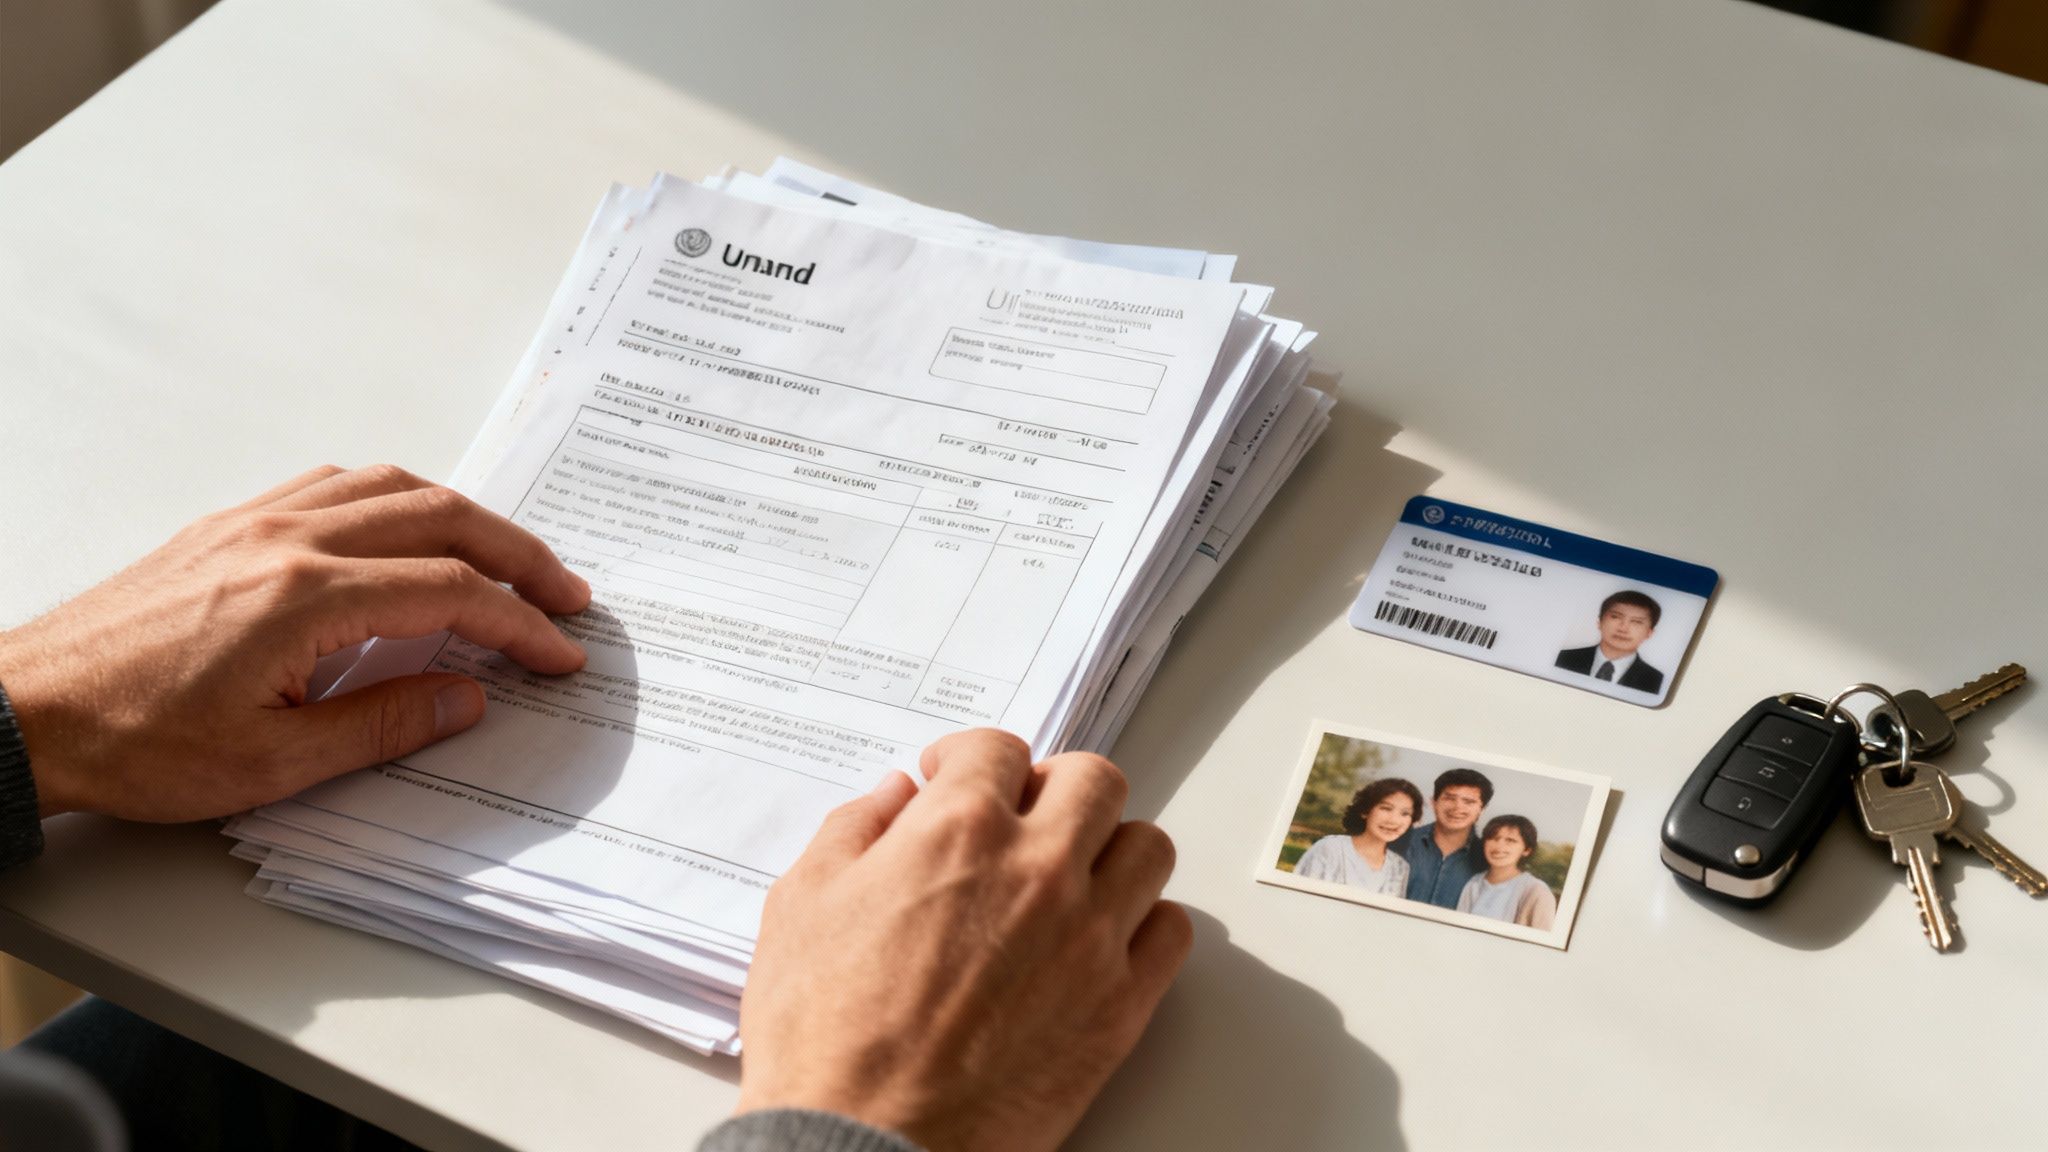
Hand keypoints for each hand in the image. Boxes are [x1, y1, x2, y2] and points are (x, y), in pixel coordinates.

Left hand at [0, 465, 589, 821]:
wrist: (26, 713)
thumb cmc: (136, 744)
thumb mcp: (274, 763)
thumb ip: (385, 723)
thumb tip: (468, 697)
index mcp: (307, 598)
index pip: (452, 592)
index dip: (521, 623)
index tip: (559, 652)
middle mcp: (288, 540)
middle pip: (440, 518)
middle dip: (518, 554)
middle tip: (565, 593)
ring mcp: (256, 523)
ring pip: (391, 485)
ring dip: (463, 516)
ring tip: (505, 557)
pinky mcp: (227, 526)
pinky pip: (333, 484)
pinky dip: (396, 498)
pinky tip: (407, 529)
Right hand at [736, 729, 1192, 1151]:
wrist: (864, 1141)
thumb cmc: (824, 1036)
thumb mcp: (802, 902)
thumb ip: (856, 828)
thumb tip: (895, 795)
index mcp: (960, 831)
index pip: (999, 748)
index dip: (970, 759)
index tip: (957, 779)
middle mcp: (1039, 870)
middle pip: (1094, 780)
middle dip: (1052, 786)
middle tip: (1021, 815)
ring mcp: (1090, 937)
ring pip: (1147, 847)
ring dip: (1109, 847)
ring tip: (1072, 873)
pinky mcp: (1120, 1006)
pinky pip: (1171, 931)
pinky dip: (1143, 922)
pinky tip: (1101, 937)